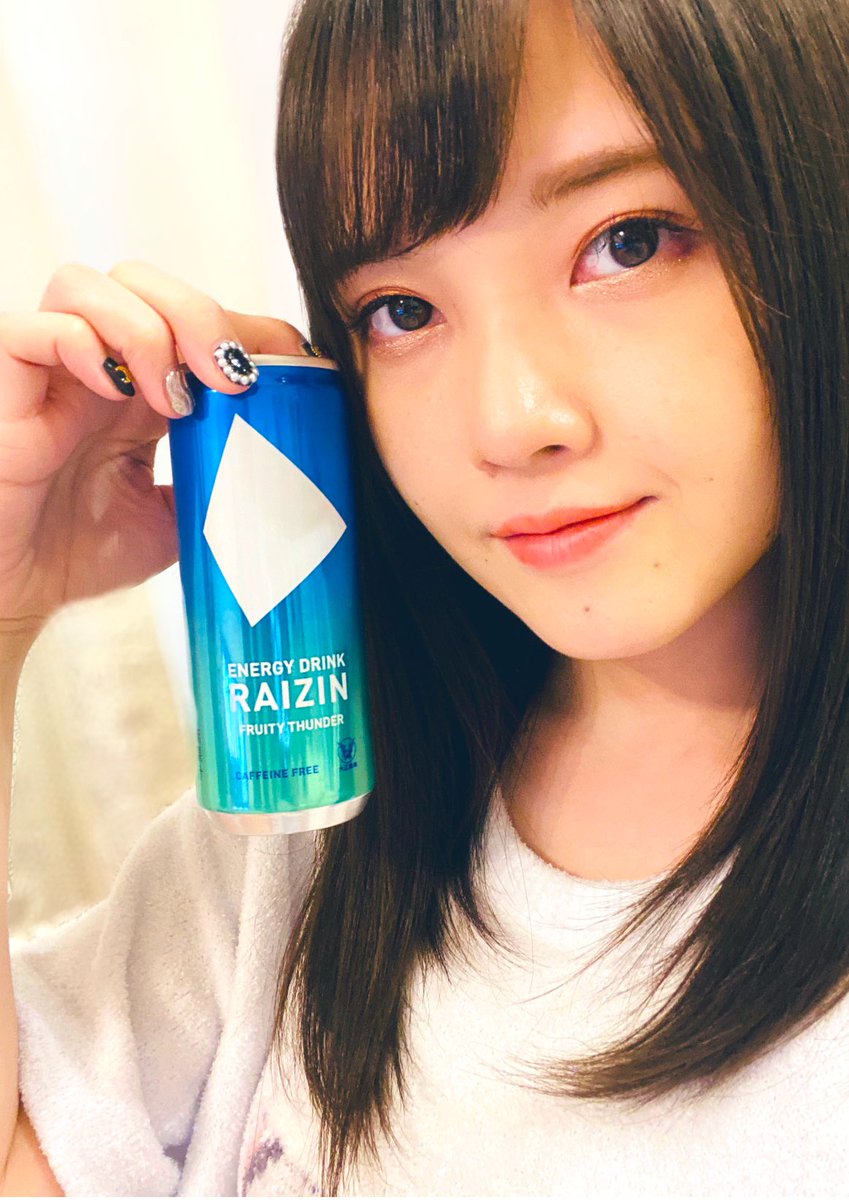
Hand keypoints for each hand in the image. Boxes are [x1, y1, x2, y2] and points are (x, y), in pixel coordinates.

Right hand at [0, 260, 310, 645]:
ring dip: (146, 328)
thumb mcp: (174, 522)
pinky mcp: (4, 388)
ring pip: (86, 284)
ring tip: (173, 397)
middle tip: (232, 377)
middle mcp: (94, 366)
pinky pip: (29, 328)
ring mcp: (47, 372)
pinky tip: (114, 390)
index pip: (191, 318)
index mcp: (139, 387)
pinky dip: (79, 343)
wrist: (14, 594)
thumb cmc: (79, 556)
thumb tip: (282, 474)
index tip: (289, 364)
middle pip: (144, 282)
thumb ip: (216, 485)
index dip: (241, 325)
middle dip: (199, 314)